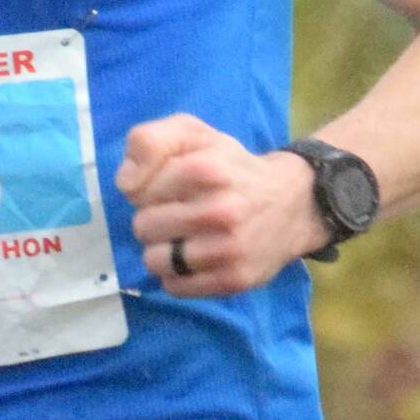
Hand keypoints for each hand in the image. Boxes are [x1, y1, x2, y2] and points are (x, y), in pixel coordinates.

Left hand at [115, 113, 324, 296]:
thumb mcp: (193, 133)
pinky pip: (175, 287)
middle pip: (142, 226)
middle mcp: (220, 209)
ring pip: (154, 261)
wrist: (292, 202)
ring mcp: (229, 248)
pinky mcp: (235, 280)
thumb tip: (126, 183)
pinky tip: (195, 258)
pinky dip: (177, 275)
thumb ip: (149, 141)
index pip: (136, 189)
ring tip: (184, 237)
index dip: (146, 188)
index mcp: (205, 167)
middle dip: (153, 219)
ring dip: (162, 250)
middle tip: (178, 213)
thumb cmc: (229, 165)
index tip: (168, 187)